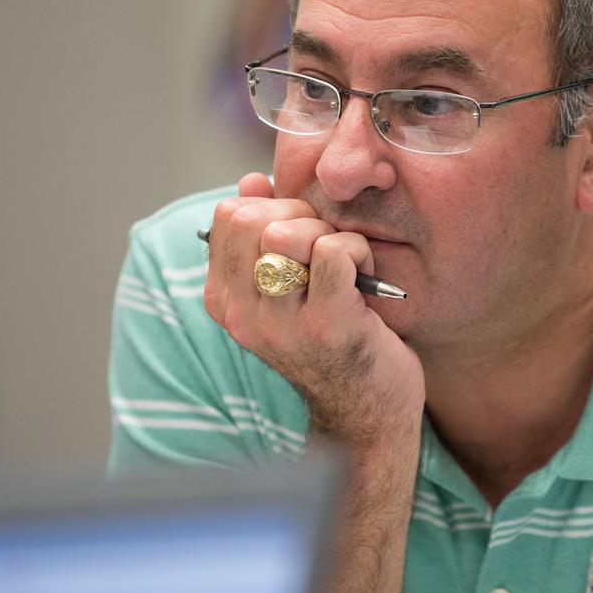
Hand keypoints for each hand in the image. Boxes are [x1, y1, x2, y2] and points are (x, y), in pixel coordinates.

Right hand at [203, 173, 424, 446]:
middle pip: (253, 217)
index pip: (229, 215)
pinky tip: (365, 277)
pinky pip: (334, 251)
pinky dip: (358, 251)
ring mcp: (282, 324)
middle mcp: (243, 314)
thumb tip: (250, 182)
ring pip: (289, 233)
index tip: (301, 234)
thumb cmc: (332, 338)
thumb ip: (263, 237)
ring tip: (346, 264)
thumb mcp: (286, 288)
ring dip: (329, 233)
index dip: (273, 208)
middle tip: (327, 245)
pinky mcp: (328, 327)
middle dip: (300, 214)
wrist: (367, 410)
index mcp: (225, 300)